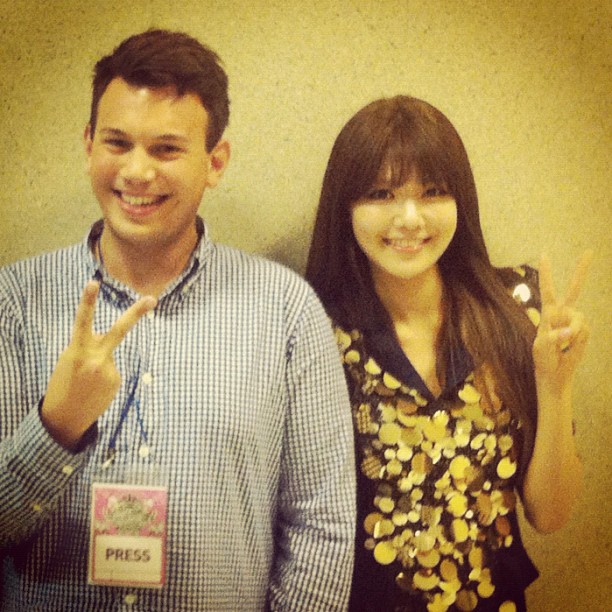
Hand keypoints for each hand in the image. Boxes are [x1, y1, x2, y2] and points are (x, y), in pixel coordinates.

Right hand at [41, 281, 155, 448]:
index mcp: (77, 350)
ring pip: (109, 357)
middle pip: (119, 331)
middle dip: (136, 313)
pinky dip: (104, 377)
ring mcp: (109, 370)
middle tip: (152, 298)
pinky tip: (94, 390)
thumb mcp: (69, 360)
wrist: (64, 418)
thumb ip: (88, 346)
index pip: (82, 321)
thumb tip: (105, 339)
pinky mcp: (117, 381)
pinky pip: (112, 371)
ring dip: (99, 367)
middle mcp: (96, 358)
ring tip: (86, 384)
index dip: (87, 301)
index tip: (94, 282)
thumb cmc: (64, 384)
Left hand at [532, 251, 591, 387]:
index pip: (547, 290)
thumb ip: (553, 337)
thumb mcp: (542, 347)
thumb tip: (568, 332)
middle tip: (589, 251)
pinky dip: (577, 341)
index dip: (547, 273)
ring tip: (564, 345)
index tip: (545, 253)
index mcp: (548, 313)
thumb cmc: (543, 358)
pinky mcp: (584, 331)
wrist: (555, 373)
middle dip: (581, 270)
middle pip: (574, 289)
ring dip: (572, 333)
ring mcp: (575, 322)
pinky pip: (584, 332)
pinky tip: (570, 347)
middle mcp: (563, 313)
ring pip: (579, 319)